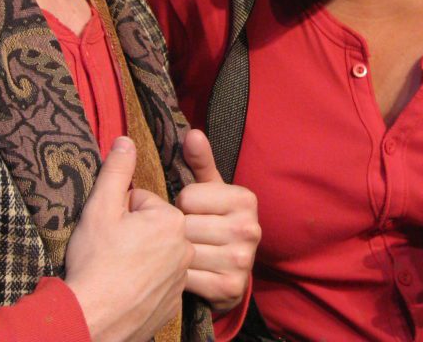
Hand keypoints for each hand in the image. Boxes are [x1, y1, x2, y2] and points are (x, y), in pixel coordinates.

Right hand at [65, 137, 192, 341]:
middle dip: (132, 235)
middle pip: (152, 229)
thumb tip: (126, 141)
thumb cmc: (95, 262)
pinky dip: (142, 284)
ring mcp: (181, 278)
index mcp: (171, 220)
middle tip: (109, 251)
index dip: (120, 214)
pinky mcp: (173, 303)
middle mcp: (184, 248)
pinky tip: (123, 290)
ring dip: (138, 259)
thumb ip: (116, 171)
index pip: (143, 203)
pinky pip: (158, 283)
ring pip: (156, 255)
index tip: (108, 232)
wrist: (91, 319)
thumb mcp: (100, 209)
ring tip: (115, 271)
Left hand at [177, 129, 260, 313]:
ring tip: (179, 254)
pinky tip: (181, 274)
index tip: (191, 213)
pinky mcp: (229, 289)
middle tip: (181, 237)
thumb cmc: (214, 223)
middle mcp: (249, 229)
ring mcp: (242, 260)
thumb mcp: (210, 191)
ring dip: (172, 255)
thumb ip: (200, 162)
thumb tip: (192, 133)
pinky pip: (185, 278)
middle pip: (184, 225)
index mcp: (246, 199)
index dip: (181, 206)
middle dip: (175, 231)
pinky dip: (177, 278)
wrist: (229, 275)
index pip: (188, 196)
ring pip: (183, 252)